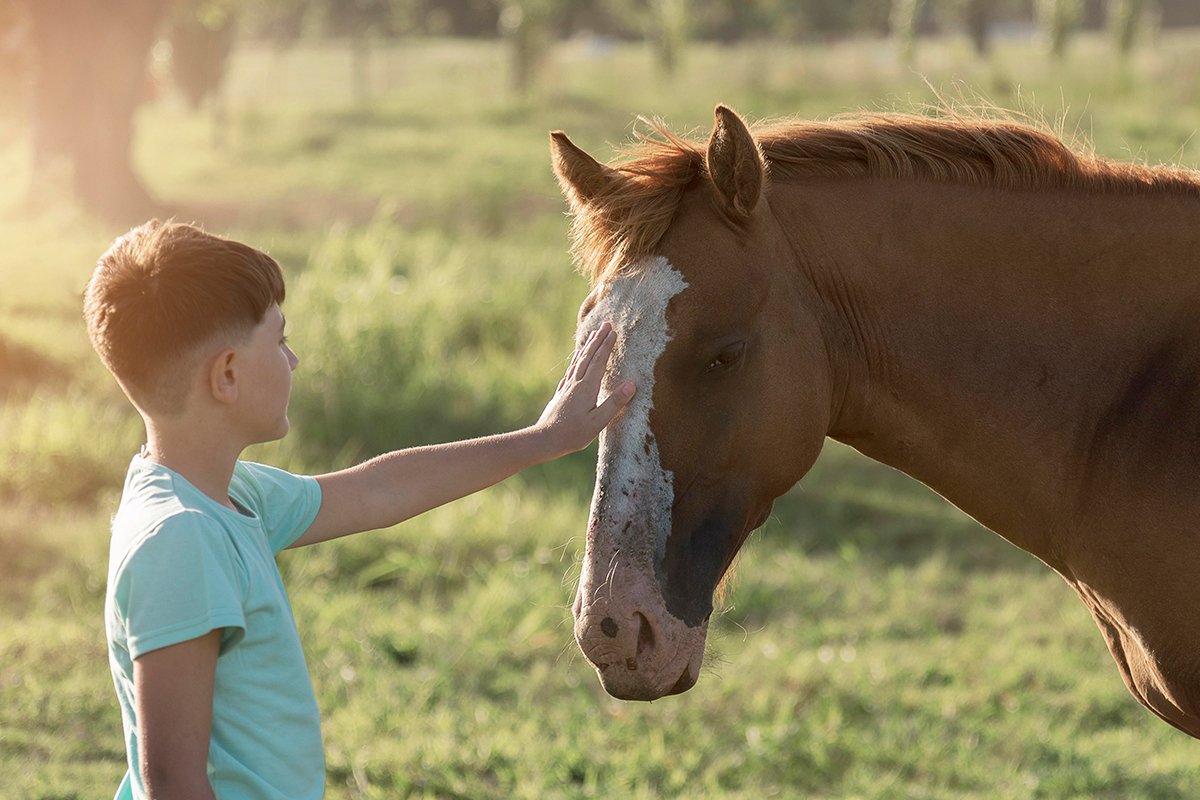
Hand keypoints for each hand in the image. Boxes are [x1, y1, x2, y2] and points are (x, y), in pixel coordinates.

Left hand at [536, 322, 634, 457]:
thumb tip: (631, 385)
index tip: (614, 332)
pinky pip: (570, 372)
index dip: (607, 346)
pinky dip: (575, 362)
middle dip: (598, 340)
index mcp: (586, 388)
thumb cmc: (573, 434)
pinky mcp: (561, 395)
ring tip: (592, 335)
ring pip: (578, 362)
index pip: (599, 362)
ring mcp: (567, 388)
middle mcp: (575, 383)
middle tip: (606, 324)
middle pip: (588, 357)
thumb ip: (614, 403)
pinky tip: (575, 362)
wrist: (544, 439)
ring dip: (587, 347)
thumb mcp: (598, 422)